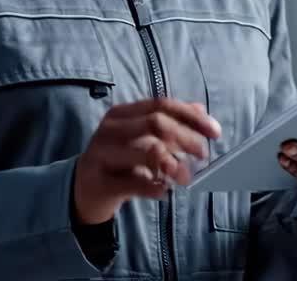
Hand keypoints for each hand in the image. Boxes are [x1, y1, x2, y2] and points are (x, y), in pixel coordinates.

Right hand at [73, 98, 221, 223]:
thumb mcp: (141, 138)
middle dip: (187, 139)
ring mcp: (102, 155)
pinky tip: (164, 190)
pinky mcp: (101, 183)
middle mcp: (110, 130)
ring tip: (186, 177)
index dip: (191, 116)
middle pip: (156, 123)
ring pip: (148, 151)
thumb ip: (168, 123)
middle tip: (203, 155)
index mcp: (121, 114)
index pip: (161, 105)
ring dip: (175, 164)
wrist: (81, 191)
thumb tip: (200, 109)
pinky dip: (157, 187)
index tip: (215, 132)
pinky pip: (136, 183)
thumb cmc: (118, 161)